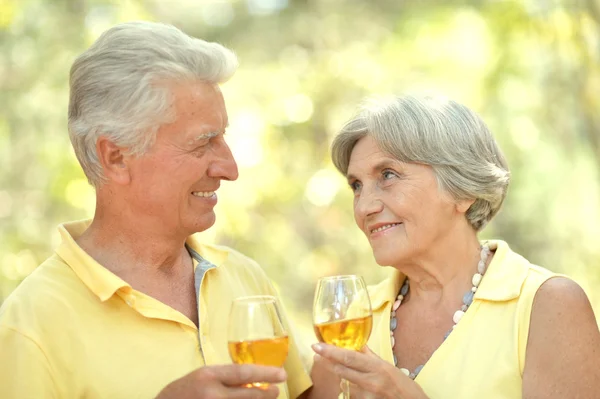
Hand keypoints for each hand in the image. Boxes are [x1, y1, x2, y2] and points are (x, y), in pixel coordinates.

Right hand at [156, 364, 285, 398]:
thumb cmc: (179, 393)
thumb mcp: (199, 377)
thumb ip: (221, 378)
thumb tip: (250, 380)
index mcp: (208, 376)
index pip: (243, 373)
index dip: (265, 374)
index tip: (281, 374)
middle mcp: (211, 394)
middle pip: (249, 396)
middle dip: (266, 394)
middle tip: (276, 391)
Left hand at [312, 344, 428, 398]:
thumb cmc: (405, 387)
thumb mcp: (389, 367)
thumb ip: (371, 356)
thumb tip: (358, 345)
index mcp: (377, 367)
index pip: (349, 357)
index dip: (330, 351)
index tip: (316, 346)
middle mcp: (371, 381)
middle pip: (342, 369)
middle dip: (327, 362)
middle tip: (317, 355)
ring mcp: (368, 396)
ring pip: (344, 384)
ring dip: (342, 378)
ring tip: (349, 375)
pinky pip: (351, 396)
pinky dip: (350, 390)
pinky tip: (355, 389)